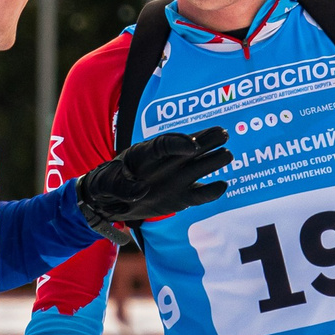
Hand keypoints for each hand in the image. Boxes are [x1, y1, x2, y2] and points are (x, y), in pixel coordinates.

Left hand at [76, 127, 231, 232]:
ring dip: (213, 160)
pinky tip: (222, 185)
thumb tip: (141, 191)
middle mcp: (166, 162)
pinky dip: (211, 191)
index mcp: (146, 153)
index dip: (178, 143)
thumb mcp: (106, 184)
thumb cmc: (108, 185)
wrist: (112, 200)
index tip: (191, 145)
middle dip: (205, 140)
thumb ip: (121, 186)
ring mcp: (176, 178)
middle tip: (222, 134)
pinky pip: (199, 193)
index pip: (164, 144)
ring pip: (199, 166)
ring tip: (228, 154)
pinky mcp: (183, 195)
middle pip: (188, 148)